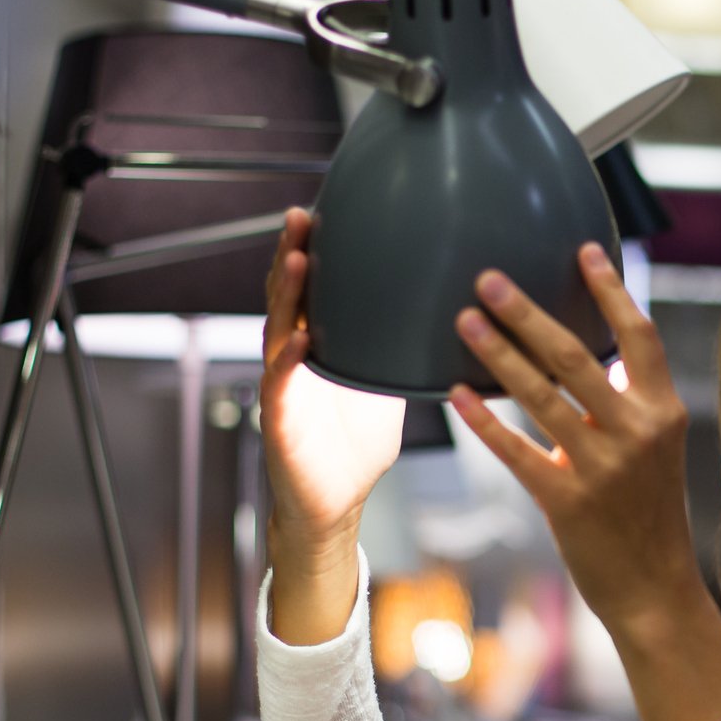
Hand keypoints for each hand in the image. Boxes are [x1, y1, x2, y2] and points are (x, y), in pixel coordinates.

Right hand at [260, 208, 406, 551]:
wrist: (334, 507)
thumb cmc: (355, 449)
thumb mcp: (384, 390)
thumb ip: (398, 354)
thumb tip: (443, 323)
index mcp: (317, 349)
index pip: (309, 291)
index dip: (310, 253)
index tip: (321, 213)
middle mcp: (293, 360)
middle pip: (286, 298)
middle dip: (289, 256)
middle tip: (299, 216)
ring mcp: (283, 388)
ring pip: (276, 331)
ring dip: (285, 296)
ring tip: (294, 259)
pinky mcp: (281, 422)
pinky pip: (282, 385)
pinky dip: (289, 360)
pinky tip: (300, 337)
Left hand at [449, 245, 697, 635]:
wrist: (655, 589)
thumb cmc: (648, 513)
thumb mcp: (654, 449)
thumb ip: (627, 403)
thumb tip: (589, 356)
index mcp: (662, 411)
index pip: (638, 335)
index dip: (610, 290)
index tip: (580, 250)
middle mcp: (637, 432)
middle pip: (577, 356)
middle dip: (528, 314)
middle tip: (488, 278)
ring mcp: (603, 468)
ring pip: (541, 397)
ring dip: (498, 355)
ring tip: (463, 320)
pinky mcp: (567, 503)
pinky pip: (517, 452)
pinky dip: (485, 421)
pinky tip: (455, 395)